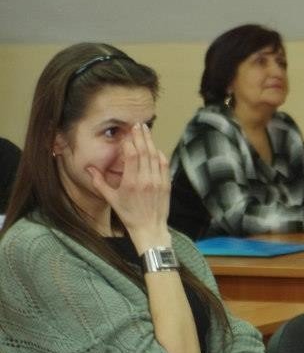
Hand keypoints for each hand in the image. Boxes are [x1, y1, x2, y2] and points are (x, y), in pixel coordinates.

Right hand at [87, 123, 170, 250]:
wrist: (149, 228)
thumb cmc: (129, 214)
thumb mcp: (111, 199)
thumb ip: (99, 182)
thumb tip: (89, 168)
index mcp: (131, 183)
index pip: (132, 155)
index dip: (130, 142)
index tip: (127, 133)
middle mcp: (146, 180)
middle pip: (145, 152)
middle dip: (141, 136)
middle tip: (137, 124)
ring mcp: (158, 182)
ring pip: (155, 156)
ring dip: (150, 142)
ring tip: (145, 131)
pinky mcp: (166, 184)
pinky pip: (164, 165)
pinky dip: (160, 154)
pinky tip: (155, 148)